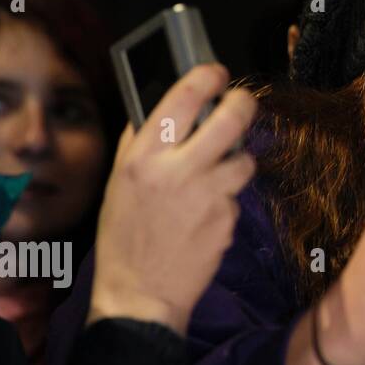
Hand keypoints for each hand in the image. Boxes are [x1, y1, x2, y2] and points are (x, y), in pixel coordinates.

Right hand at [88, 64, 256, 334]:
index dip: (207, 77)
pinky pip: (237, 196)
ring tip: (218, 174)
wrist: (139, 292)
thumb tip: (168, 105)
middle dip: (244, 104)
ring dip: (238, 162)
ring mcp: (207, 195)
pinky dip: (228, 199)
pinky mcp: (228, 219)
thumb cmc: (126, 234)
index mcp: (143, 156)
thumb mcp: (120, 181)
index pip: (182, 98)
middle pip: (231, 119)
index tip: (217, 72)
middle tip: (243, 102)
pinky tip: (206, 214)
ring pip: (245, 159)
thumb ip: (141, 142)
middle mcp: (177, 171)